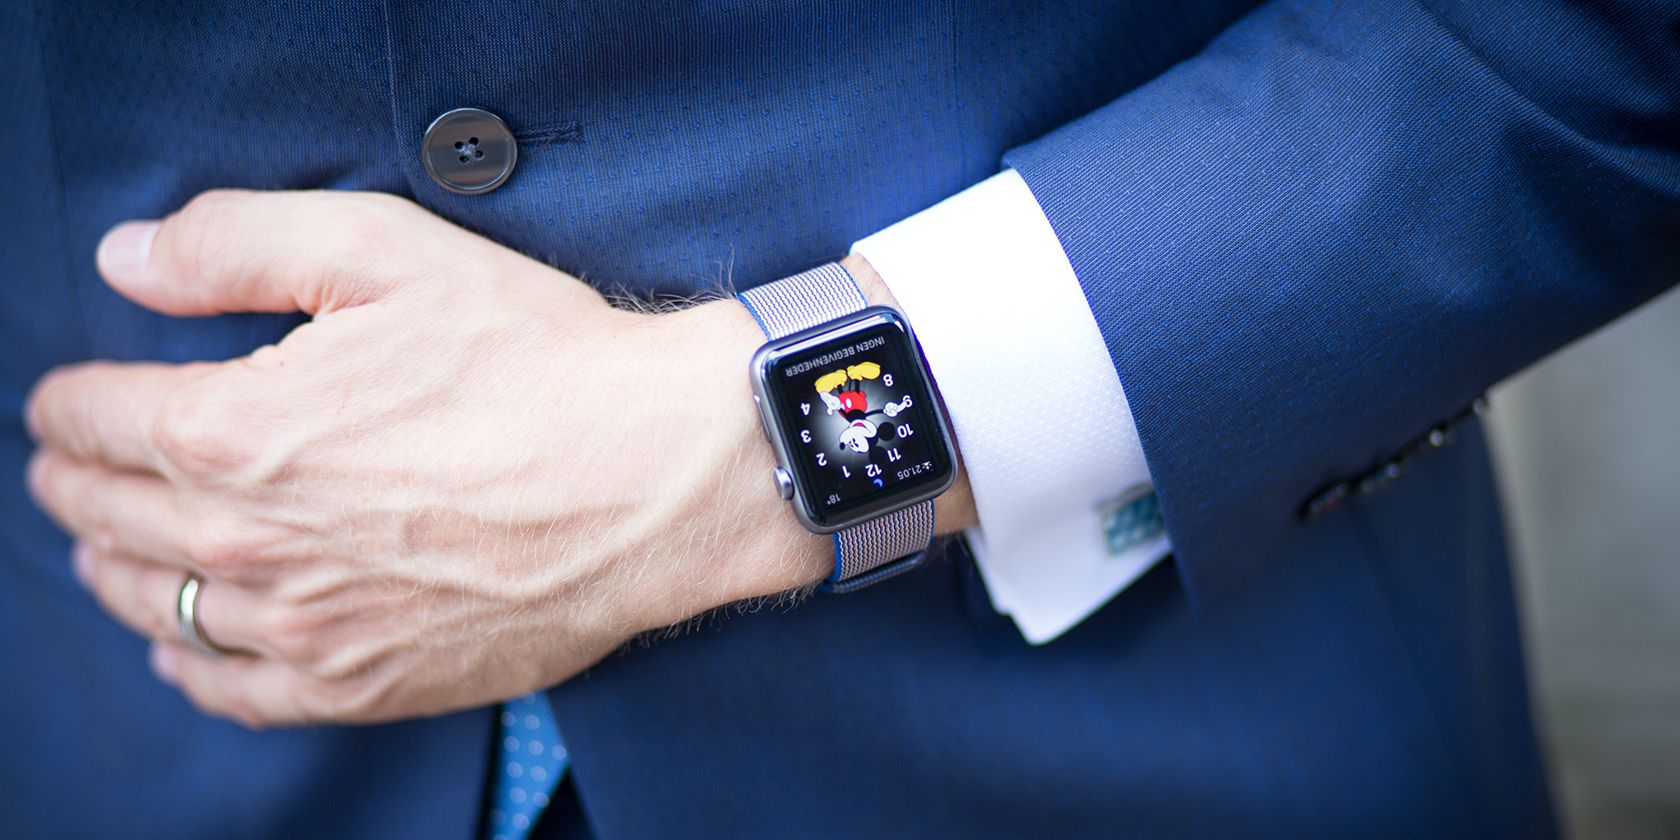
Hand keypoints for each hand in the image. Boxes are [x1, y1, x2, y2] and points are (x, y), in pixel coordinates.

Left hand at [24, 189, 969, 726]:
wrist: (658, 477)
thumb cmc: (541, 361)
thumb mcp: (389, 250)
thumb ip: (234, 243)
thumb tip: (125, 261)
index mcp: (233, 428)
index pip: (91, 419)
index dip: (73, 399)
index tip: (79, 395)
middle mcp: (248, 542)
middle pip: (102, 516)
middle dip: (77, 480)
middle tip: (79, 463)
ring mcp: (303, 625)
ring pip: (153, 606)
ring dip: (115, 567)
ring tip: (115, 542)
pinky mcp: (361, 683)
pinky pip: (229, 690)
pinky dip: (187, 664)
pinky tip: (186, 644)